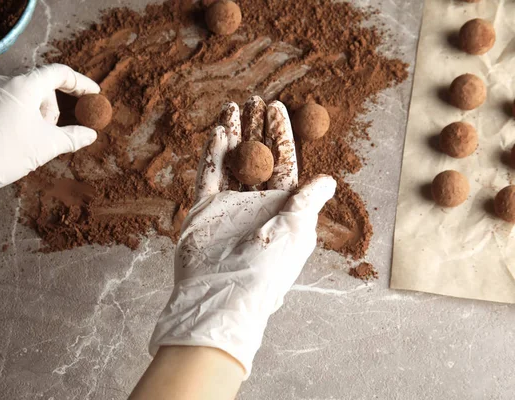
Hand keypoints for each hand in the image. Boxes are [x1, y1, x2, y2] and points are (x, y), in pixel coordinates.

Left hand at [0, 64, 99, 223]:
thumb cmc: (4, 153)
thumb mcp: (46, 146)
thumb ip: (73, 137)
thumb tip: (90, 134)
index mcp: (25, 86)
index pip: (59, 73)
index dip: (80, 83)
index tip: (92, 94)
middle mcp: (3, 81)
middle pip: (39, 87)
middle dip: (50, 109)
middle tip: (50, 133)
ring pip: (20, 96)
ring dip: (30, 114)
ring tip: (25, 140)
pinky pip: (0, 102)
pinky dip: (11, 116)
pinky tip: (6, 138)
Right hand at [149, 96, 335, 377]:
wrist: (222, 294)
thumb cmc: (266, 266)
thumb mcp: (297, 230)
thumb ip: (308, 200)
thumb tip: (328, 181)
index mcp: (284, 208)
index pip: (284, 162)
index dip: (281, 135)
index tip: (276, 108)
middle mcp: (257, 204)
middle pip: (257, 157)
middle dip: (256, 128)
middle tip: (254, 99)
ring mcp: (230, 206)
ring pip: (232, 161)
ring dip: (234, 134)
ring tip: (232, 107)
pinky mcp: (205, 210)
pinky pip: (209, 175)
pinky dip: (212, 153)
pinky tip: (217, 131)